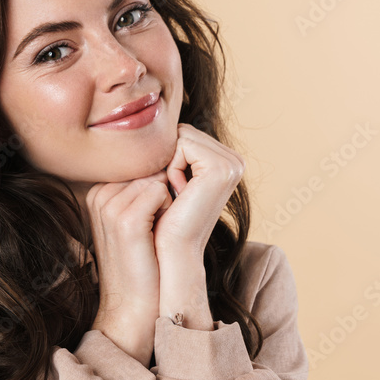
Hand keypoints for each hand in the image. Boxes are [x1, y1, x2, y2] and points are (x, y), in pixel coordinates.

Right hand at [86, 170, 172, 366]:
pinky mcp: (124, 220)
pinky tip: (157, 236)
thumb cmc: (146, 262)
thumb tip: (170, 161)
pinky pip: (159, 191)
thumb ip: (146, 187)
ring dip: (168, 202)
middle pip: (149, 169)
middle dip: (164, 193)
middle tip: (155, 230)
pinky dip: (169, 209)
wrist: (135, 306)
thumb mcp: (140, 219)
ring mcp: (108, 206)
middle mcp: (98, 195)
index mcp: (99, 192)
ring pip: (156, 178)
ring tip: (155, 235)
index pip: (142, 165)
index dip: (160, 189)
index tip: (153, 220)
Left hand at [153, 124, 245, 328]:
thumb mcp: (165, 181)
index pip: (182, 134)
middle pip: (181, 132)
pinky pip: (182, 145)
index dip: (165, 158)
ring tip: (175, 195)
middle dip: (165, 159)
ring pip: (180, 136)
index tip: (169, 190)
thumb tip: (145, 124)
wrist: (169, 256)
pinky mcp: (222, 169)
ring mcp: (232, 164)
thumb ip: (167, 153)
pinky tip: (178, 194)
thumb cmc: (161, 222)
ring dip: (166, 165)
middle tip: (172, 194)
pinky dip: (171, 168)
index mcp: (224, 161)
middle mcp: (233, 160)